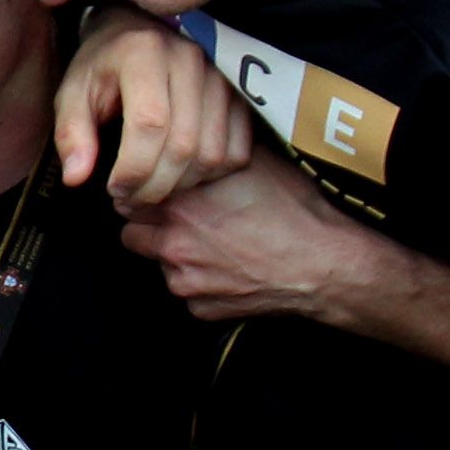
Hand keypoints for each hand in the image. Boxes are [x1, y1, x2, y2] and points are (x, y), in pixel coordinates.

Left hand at [55, 5, 252, 203]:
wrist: (139, 31)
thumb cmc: (102, 67)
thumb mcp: (72, 93)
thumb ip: (71, 134)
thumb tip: (76, 177)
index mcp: (143, 53)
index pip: (149, 124)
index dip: (133, 168)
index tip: (113, 188)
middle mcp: (190, 59)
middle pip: (183, 145)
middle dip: (155, 186)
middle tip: (130, 199)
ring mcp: (221, 76)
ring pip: (212, 153)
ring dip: (182, 185)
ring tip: (151, 189)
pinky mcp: (238, 94)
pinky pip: (236, 150)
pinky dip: (210, 175)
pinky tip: (180, 175)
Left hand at [116, 145, 373, 321]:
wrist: (324, 263)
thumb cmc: (294, 209)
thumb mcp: (253, 163)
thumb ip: (211, 155)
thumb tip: (192, 140)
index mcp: (178, 205)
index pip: (125, 201)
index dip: (140, 197)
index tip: (153, 196)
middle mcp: (173, 245)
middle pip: (132, 236)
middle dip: (149, 229)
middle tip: (180, 221)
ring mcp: (185, 281)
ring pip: (161, 266)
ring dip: (177, 256)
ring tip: (215, 245)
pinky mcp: (201, 309)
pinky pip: (189, 294)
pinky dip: (202, 283)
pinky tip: (231, 269)